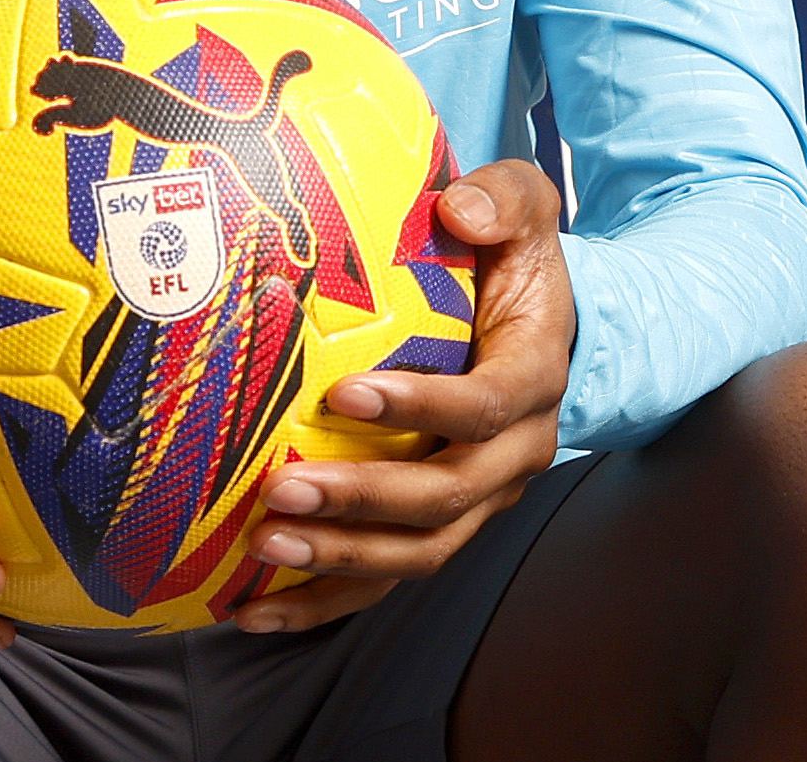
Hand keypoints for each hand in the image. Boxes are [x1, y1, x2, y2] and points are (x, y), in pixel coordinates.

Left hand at [232, 158, 576, 633]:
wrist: (552, 326)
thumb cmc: (516, 258)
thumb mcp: (525, 207)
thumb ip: (502, 196)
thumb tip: (458, 206)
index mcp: (534, 378)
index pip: (484, 408)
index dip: (421, 409)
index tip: (344, 394)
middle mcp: (515, 456)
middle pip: (445, 499)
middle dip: (361, 501)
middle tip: (281, 490)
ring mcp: (482, 500)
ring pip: (416, 553)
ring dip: (339, 559)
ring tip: (263, 548)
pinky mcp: (444, 526)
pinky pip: (386, 577)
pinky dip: (324, 601)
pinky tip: (254, 610)